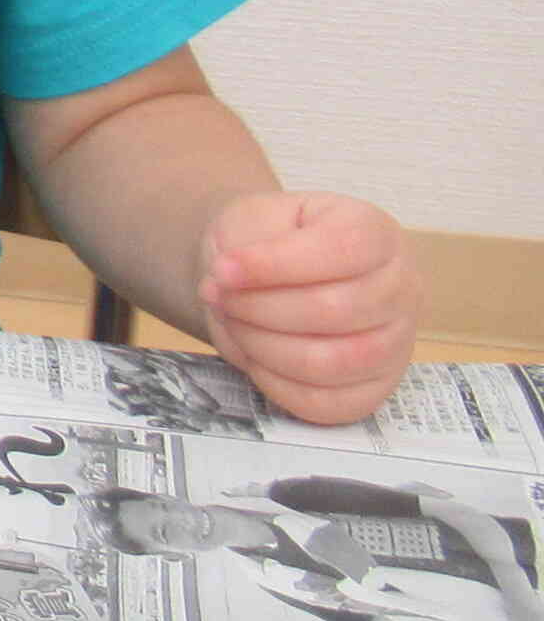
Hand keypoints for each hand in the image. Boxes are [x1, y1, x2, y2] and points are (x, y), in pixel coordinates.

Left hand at [200, 191, 420, 425]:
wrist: (267, 269)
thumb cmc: (269, 239)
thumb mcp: (255, 216)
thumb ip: (248, 242)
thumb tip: (228, 280)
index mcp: (377, 234)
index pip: (340, 250)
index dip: (273, 264)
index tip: (222, 270)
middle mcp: (402, 288)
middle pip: (334, 311)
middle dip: (258, 308)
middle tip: (219, 297)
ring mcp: (396, 342)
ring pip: (331, 363)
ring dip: (263, 347)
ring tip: (234, 323)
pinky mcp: (376, 387)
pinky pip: (329, 404)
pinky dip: (278, 385)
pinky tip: (253, 357)